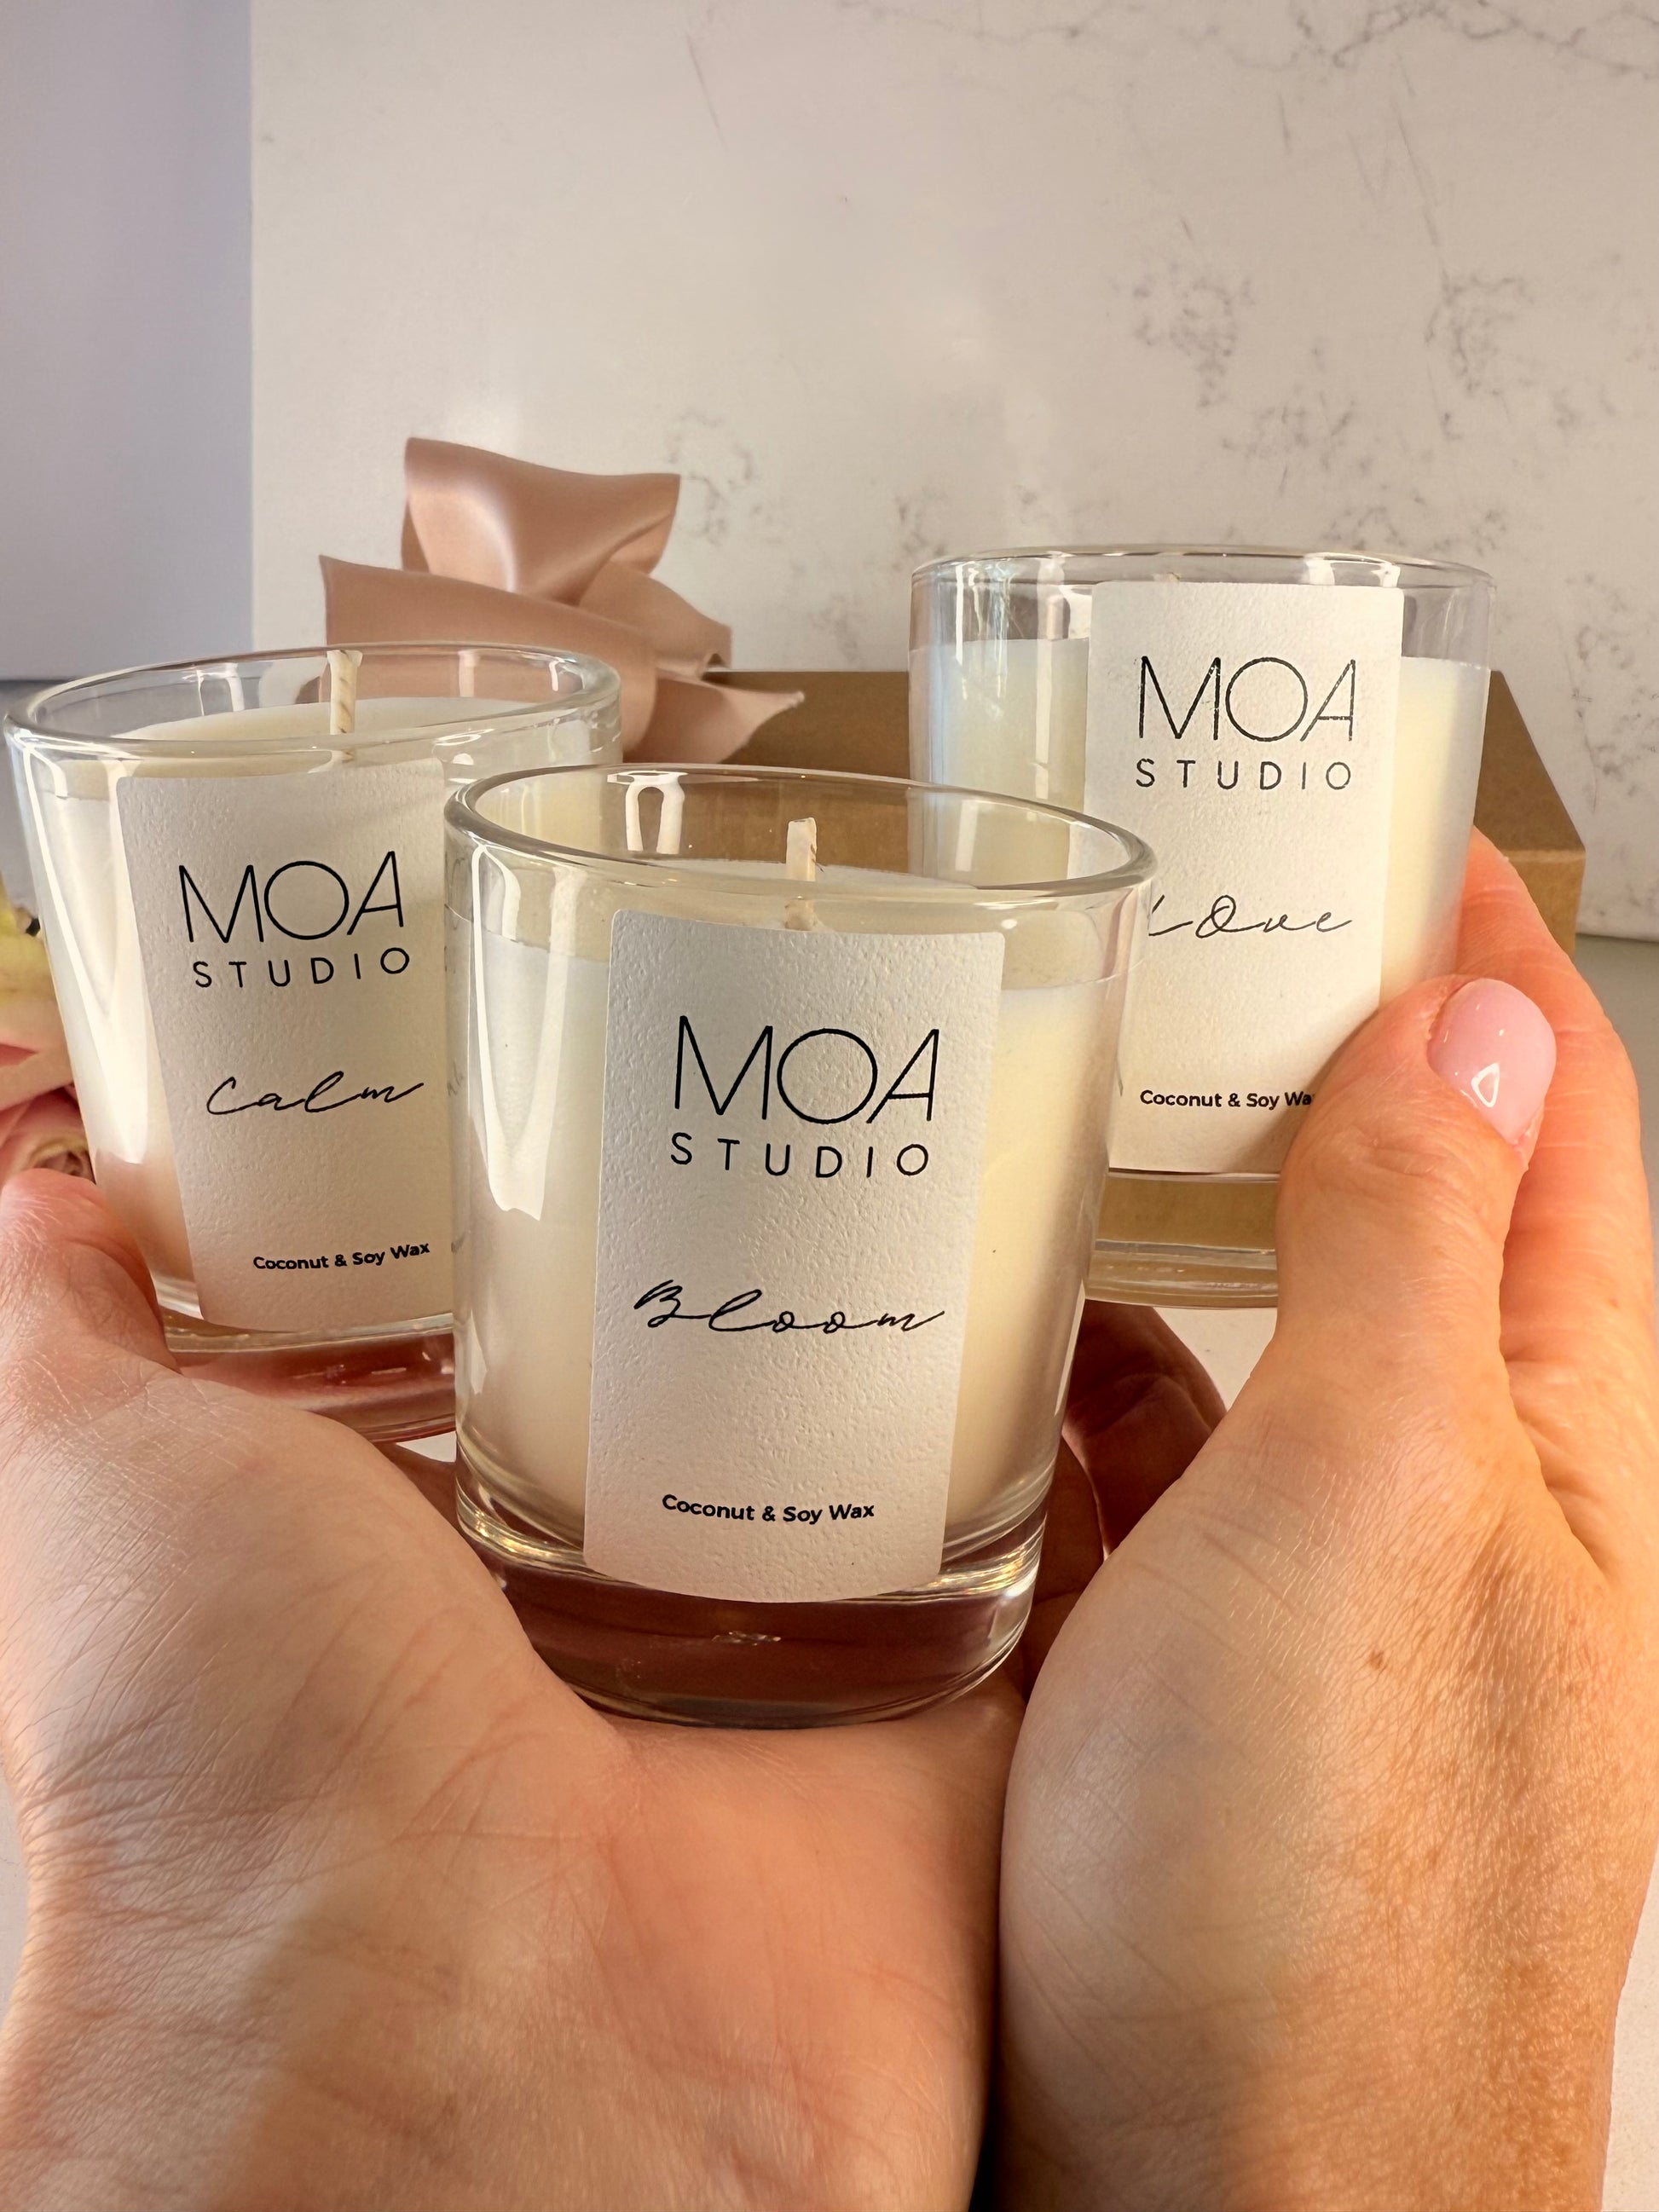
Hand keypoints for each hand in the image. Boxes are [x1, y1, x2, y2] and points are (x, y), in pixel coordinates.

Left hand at [0, 1168, 1220, 2208]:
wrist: (471, 2057)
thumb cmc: (237, 1778)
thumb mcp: (81, 1478)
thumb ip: (53, 1325)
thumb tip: (41, 1186)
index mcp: (405, 1557)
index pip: (502, 1327)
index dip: (546, 1194)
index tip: (600, 1047)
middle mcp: (593, 1619)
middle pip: (704, 1371)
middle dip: (754, 1229)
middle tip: (812, 1068)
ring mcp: (772, 1673)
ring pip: (878, 1443)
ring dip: (924, 1316)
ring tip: (960, 1137)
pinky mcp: (936, 1723)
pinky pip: (1045, 1555)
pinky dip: (1070, 1446)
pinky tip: (1069, 1296)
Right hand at [999, 836, 1658, 2210]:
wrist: (1227, 2206)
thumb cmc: (1324, 1890)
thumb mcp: (1379, 1501)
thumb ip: (1418, 1249)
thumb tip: (1466, 1020)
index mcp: (1554, 1427)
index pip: (1551, 1118)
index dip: (1487, 952)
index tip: (1392, 816)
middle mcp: (1453, 1492)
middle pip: (1413, 1205)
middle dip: (1331, 1045)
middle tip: (1206, 915)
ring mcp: (1320, 1580)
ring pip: (1267, 1326)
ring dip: (1198, 1201)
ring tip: (1080, 1088)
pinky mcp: (1196, 1665)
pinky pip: (1157, 1461)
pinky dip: (1093, 1365)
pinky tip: (1007, 1335)